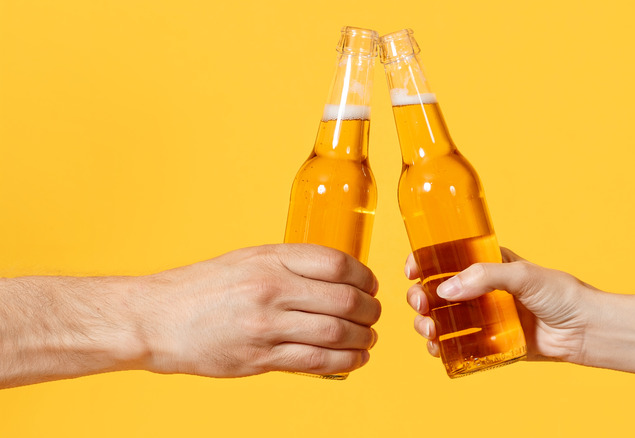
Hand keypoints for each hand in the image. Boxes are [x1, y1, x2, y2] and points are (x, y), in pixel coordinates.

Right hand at [137, 244, 380, 376]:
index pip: (336, 263)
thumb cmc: (202, 288)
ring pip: (335, 333)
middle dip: (370, 311)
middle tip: (374, 315)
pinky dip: (345, 362)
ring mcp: (265, 326)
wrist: (155, 319)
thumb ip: (289, 265)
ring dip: (363, 339)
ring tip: (369, 339)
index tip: (370, 286)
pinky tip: (355, 359)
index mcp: (269, 259)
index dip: (364, 277)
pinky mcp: (259, 358)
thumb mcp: (247, 259)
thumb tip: (335, 276)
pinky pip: (316, 361)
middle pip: (343, 300)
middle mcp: (270, 289)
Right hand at [405, 247, 598, 363]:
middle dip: (420, 297)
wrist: (585, 330)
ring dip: (426, 323)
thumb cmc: (561, 294)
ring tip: (429, 329)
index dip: (424, 262)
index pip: (447, 259)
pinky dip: (441, 347)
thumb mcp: (522, 274)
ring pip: (441, 319)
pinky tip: (437, 347)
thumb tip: (445, 290)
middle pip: (436, 291)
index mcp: (487, 264)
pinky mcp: (489, 343)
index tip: (412, 270)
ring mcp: (483, 317)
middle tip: (421, 305)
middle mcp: (481, 290)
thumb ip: (484, 276)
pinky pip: (457, 345)